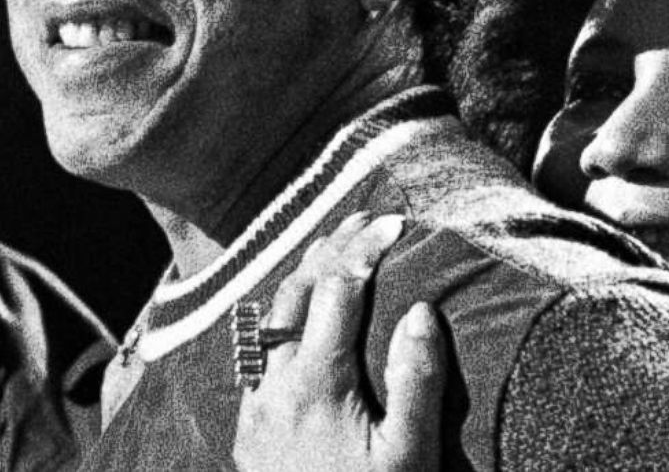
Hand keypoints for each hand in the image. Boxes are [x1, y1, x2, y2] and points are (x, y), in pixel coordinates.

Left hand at [233, 213, 446, 471]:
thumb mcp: (409, 456)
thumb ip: (415, 383)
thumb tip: (420, 311)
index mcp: (315, 385)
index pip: (338, 290)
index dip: (364, 248)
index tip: (394, 221)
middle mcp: (273, 388)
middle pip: (295, 294)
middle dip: (331, 249)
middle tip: (366, 220)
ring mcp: (254, 411)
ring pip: (269, 323)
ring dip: (303, 281)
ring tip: (336, 253)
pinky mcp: (249, 434)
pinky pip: (259, 358)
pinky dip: (285, 321)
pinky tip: (305, 322)